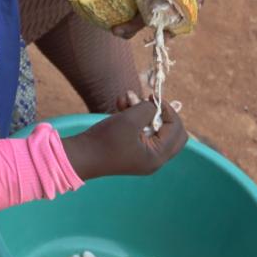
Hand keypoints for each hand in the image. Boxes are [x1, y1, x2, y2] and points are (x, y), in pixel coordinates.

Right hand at [60, 100, 187, 179]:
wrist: (80, 156)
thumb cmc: (105, 140)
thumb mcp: (130, 120)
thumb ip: (148, 109)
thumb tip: (156, 105)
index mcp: (157, 156)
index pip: (176, 129)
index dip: (168, 110)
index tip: (152, 97)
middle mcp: (154, 159)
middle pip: (172, 132)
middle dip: (160, 113)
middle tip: (149, 101)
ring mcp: (143, 156)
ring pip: (155, 129)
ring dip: (142, 111)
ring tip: (125, 97)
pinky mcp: (132, 150)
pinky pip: (141, 131)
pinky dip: (133, 118)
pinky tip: (120, 103)